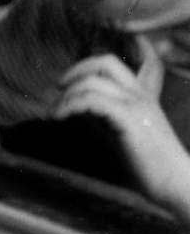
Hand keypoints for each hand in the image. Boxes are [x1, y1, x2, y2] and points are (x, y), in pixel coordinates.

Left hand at [53, 42, 189, 212]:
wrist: (178, 184)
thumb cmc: (152, 165)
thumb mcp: (127, 133)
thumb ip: (108, 116)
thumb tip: (79, 107)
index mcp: (145, 97)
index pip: (141, 61)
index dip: (123, 50)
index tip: (100, 56)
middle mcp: (141, 96)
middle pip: (107, 62)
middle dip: (77, 69)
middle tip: (61, 87)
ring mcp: (137, 105)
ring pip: (93, 81)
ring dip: (67, 94)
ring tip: (56, 111)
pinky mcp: (129, 119)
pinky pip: (92, 100)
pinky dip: (70, 105)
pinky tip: (60, 117)